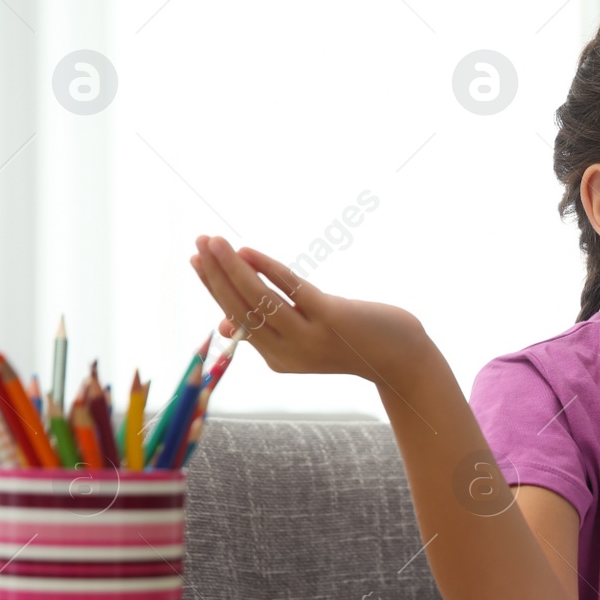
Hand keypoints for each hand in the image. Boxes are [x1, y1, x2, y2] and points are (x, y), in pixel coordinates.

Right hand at [189, 234, 428, 384]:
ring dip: (232, 268)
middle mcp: (288, 352)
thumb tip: (224, 327)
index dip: (214, 288)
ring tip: (214, 241)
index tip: (197, 260)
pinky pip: (291, 289)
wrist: (403, 358)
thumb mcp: (307, 339)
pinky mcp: (331, 318)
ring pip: (259, 300)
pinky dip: (267, 268)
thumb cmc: (353, 340)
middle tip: (198, 243)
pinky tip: (248, 251)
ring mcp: (309, 337)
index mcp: (278, 358)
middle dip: (215, 275)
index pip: (235, 319)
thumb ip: (270, 330)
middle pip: (240, 310)